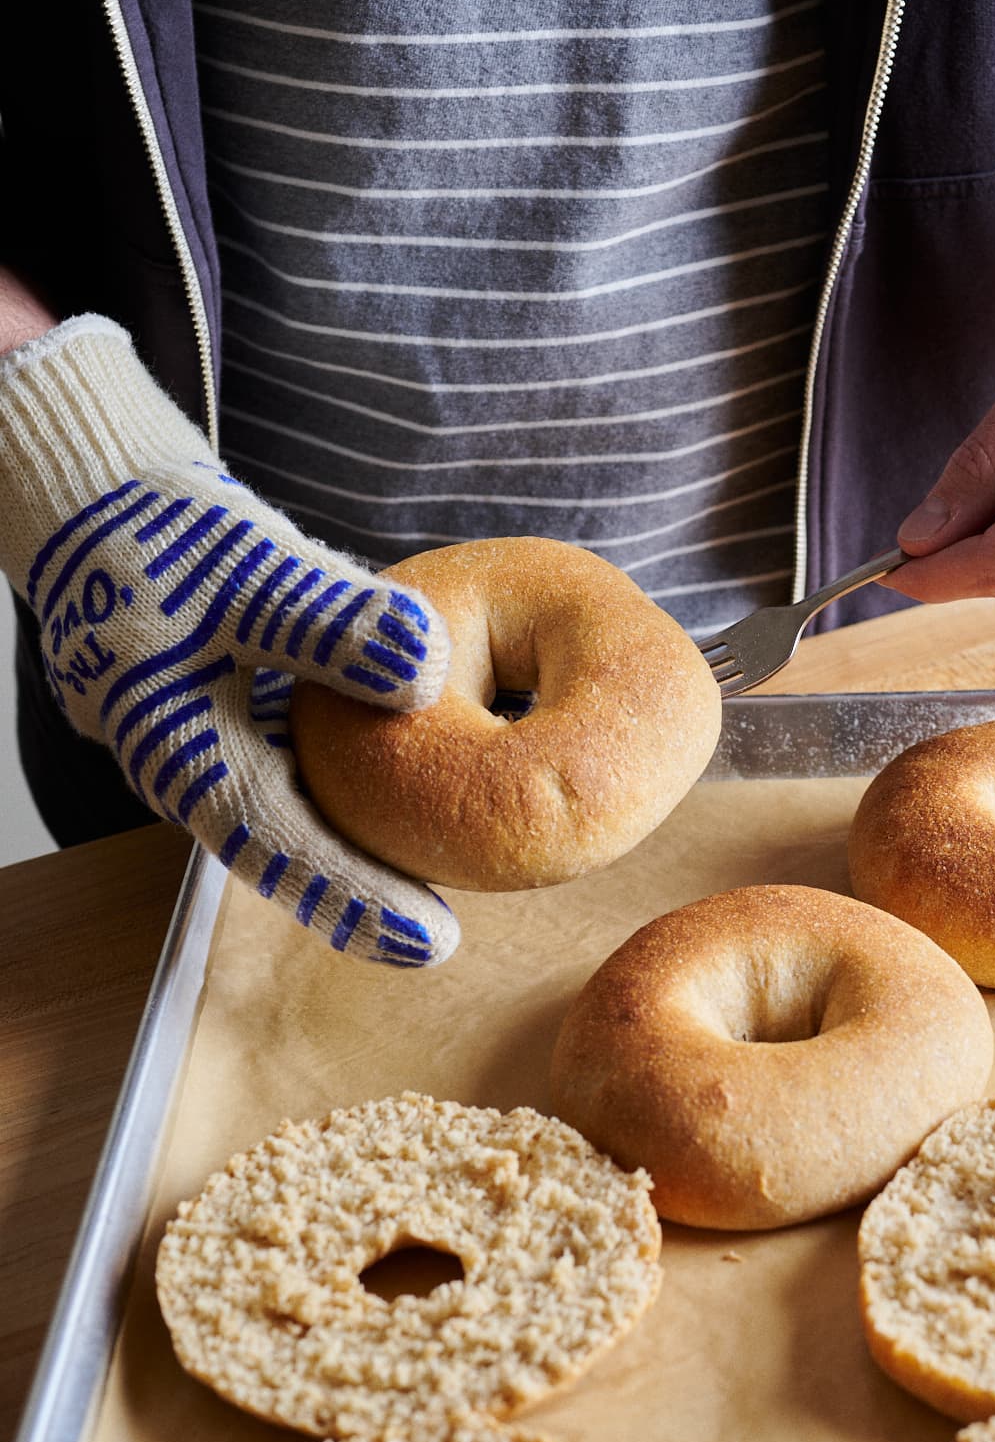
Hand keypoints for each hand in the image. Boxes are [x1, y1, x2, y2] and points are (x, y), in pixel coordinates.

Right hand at [0, 316, 458, 967]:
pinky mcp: (239, 711)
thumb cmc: (158, 531)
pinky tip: (419, 788)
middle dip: (361, 894)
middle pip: (287, 845)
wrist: (100, 499)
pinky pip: (300, 763)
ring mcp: (215, 740)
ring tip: (447, 875)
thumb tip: (424, 670)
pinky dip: (353, 781)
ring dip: (359, 844)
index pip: (275, 843)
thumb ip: (327, 618)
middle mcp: (195, 761)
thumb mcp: (247, 564)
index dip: (349, 898)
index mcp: (179, 746)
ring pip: (295, 809)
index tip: (429, 941)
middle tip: (443, 940)